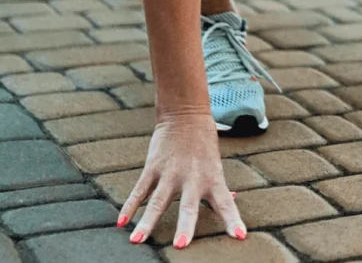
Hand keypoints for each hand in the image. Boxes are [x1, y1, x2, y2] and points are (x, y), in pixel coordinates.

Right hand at [118, 113, 246, 248]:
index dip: (233, 220)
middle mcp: (192, 179)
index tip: (240, 236)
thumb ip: (220, 186)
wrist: (185, 115)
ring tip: (137, 241)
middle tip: (180, 245)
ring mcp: (170, 174)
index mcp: (213, 179)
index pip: (226, 204)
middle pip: (188, 207)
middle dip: (184, 226)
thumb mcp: (216, 165)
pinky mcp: (153, 168)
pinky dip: (129, 206)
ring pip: (157, 202)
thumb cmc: (204, 144)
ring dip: (147, 222)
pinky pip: (139, 191)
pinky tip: (122, 222)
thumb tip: (233, 199)